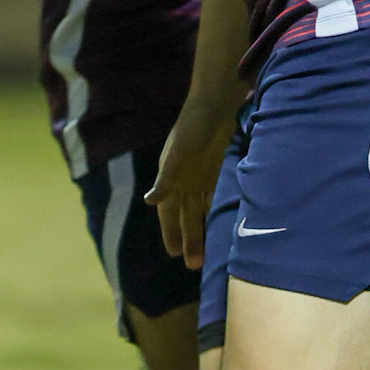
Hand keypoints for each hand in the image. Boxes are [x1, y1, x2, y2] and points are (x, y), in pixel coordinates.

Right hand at [146, 95, 238, 268]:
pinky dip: (213, 209)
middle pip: (185, 215)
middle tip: (193, 265)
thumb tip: (150, 202)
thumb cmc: (193, 127)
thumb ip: (166, 178)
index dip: (171, 232)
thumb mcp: (178, 153)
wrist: (214, 104)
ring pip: (198, 208)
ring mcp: (199, 174)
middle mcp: (183, 179)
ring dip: (201, 228)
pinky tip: (219, 222)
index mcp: (170, 177)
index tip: (175, 254)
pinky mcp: (215, 168)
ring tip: (206, 252)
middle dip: (188, 237)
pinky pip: (212, 195)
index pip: (168, 212)